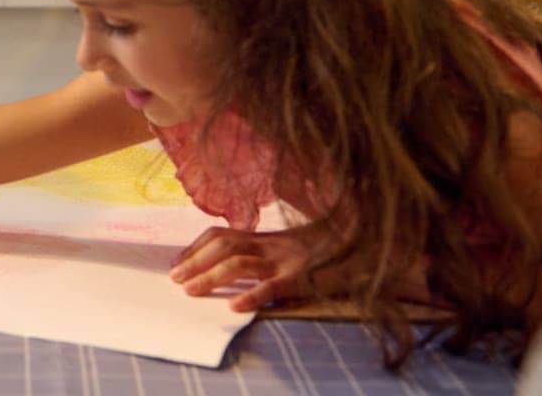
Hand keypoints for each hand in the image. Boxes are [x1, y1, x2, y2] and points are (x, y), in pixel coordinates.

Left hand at [168, 225, 340, 311]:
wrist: (367, 245)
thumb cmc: (327, 250)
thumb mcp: (291, 246)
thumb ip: (265, 251)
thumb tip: (231, 263)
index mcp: (266, 238)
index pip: (222, 235)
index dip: (196, 247)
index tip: (177, 262)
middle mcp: (272, 245)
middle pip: (224, 246)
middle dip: (195, 261)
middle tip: (174, 278)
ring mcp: (287, 260)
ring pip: (241, 264)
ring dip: (211, 276)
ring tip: (191, 290)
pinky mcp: (304, 278)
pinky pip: (274, 286)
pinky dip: (253, 296)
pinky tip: (235, 306)